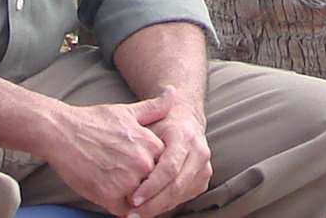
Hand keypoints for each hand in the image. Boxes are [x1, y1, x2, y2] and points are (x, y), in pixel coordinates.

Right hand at [44, 101, 166, 217]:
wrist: (62, 132)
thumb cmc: (94, 121)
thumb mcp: (128, 111)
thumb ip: (155, 107)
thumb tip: (173, 92)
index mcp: (151, 144)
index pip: (166, 167)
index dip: (157, 171)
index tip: (147, 171)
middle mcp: (143, 163)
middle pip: (154, 184)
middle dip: (147, 186)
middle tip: (132, 183)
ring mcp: (126, 181)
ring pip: (141, 199)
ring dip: (135, 198)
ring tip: (121, 189)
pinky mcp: (108, 196)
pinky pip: (124, 211)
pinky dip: (120, 207)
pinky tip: (111, 195)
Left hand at [126, 89, 210, 217]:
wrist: (186, 118)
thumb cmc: (162, 122)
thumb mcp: (149, 122)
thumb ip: (138, 138)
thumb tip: (120, 156)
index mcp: (185, 136)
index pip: (169, 168)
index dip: (151, 186)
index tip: (132, 199)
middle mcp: (199, 152)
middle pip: (176, 186)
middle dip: (152, 204)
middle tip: (131, 214)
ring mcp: (204, 166)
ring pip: (180, 194)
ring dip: (158, 208)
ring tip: (137, 214)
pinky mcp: (203, 178)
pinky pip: (184, 197)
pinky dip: (166, 205)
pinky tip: (150, 207)